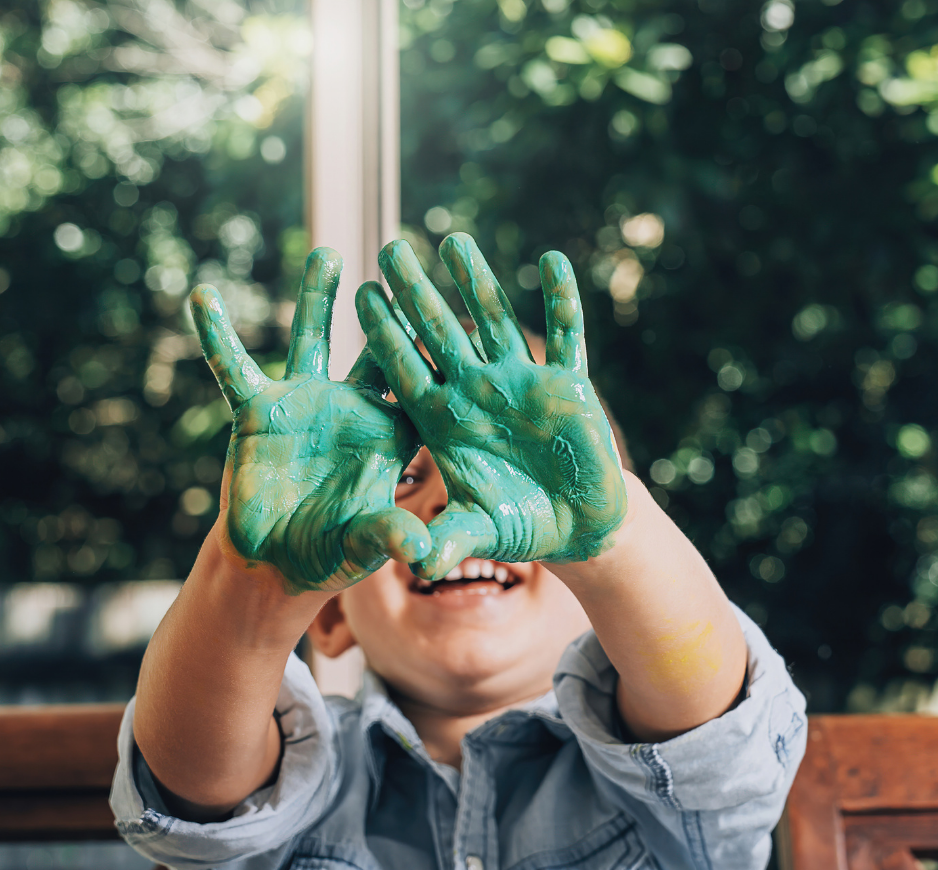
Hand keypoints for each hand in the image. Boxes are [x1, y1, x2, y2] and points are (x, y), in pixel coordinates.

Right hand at [191, 248, 429, 594]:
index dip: (434, 354)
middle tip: (402, 256)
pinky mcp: (259, 411)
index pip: (420, 385)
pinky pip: (235, 368)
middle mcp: (353, 408)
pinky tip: (203, 295)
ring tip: (327, 253)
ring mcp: (306, 403)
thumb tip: (421, 550)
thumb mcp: (366, 544)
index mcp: (392, 434)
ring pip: (314, 340)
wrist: (277, 561)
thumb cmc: (335, 553)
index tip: (456, 314)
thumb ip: (391, 537)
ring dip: (317, 298)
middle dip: (386, 308)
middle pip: (374, 347)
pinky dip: (218, 335)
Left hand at [355, 233, 627, 578]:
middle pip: (442, 334)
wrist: (575, 525)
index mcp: (447, 422)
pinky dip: (564, 300)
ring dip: (478, 283)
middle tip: (391, 249)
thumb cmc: (520, 526)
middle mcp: (479, 393)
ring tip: (454, 241)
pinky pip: (568, 337)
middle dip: (418, 294)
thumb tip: (415, 561)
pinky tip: (552, 261)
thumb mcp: (480, 533)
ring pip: (497, 323)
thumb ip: (449, 540)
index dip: (387, 336)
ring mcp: (523, 385)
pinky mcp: (569, 386)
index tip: (362, 296)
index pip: (408, 371)